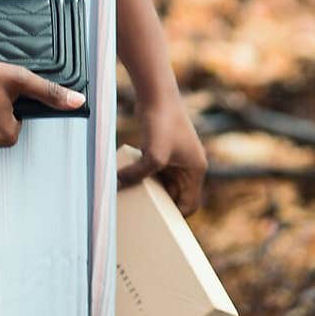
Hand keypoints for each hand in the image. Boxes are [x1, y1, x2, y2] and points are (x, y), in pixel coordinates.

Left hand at [117, 88, 207, 216]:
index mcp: (196, 169)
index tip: (157, 223)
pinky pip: (155, 169)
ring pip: (165, 182)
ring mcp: (176, 155)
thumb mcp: (152, 155)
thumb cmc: (162, 123)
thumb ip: (137, 175)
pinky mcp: (163, 146)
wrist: (156, 93)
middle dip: (160, 203)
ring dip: (151, 188)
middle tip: (142, 213)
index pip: (190, 204)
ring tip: (134, 197)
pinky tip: (128, 178)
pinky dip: (144, 175)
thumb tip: (117, 185)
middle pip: (177, 194)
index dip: (175, 216)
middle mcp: (189, 164)